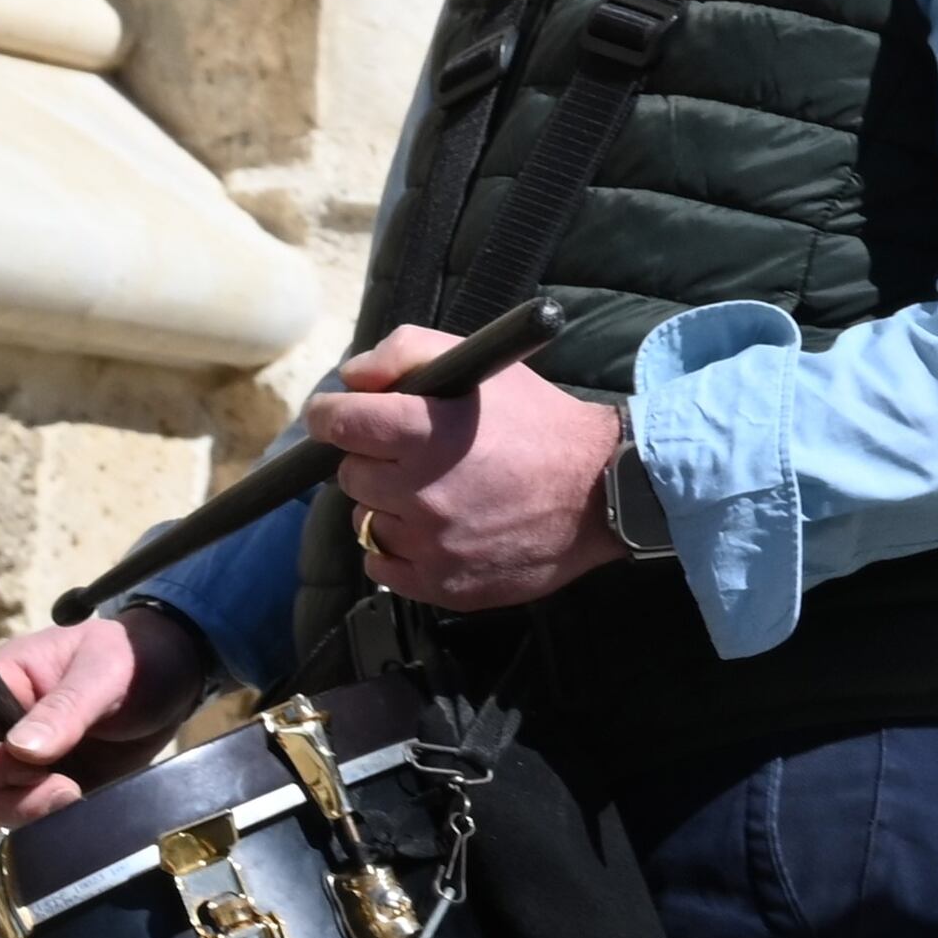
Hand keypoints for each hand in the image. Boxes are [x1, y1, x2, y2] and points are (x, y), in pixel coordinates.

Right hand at [0, 611, 213, 826]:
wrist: (175, 681)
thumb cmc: (134, 659)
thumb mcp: (105, 671)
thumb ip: (65, 707)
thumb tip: (20, 749)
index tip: (33, 765)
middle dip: (5, 798)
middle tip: (64, 792)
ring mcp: (16, 763)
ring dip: (22, 815)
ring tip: (75, 798)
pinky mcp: (41, 789)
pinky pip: (19, 819)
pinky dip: (40, 824)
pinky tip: (77, 811)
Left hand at [317, 328, 630, 612]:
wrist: (602, 491)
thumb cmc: (540, 423)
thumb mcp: (484, 365)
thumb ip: (406, 353)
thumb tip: (351, 381)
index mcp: (426, 432)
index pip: (339, 424)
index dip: (335, 416)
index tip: (344, 417)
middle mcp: (421, 491)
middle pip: (350, 475)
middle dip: (375, 460)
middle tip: (416, 455)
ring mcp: (430, 544)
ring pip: (367, 521)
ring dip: (390, 506)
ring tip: (437, 494)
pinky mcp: (441, 584)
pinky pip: (382, 565)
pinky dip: (399, 548)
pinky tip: (436, 530)